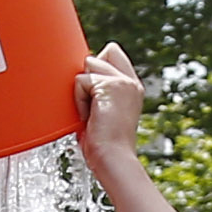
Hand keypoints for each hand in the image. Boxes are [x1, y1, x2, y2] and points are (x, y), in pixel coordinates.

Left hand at [75, 44, 149, 168]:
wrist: (111, 158)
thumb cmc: (103, 144)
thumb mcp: (103, 111)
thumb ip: (98, 89)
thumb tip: (81, 72)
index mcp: (132, 88)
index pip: (112, 53)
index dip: (96, 67)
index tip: (94, 95)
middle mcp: (131, 82)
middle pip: (98, 55)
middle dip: (87, 78)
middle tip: (93, 107)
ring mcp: (122, 82)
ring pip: (87, 66)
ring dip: (82, 90)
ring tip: (91, 113)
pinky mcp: (110, 85)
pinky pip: (80, 81)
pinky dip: (79, 100)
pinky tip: (89, 116)